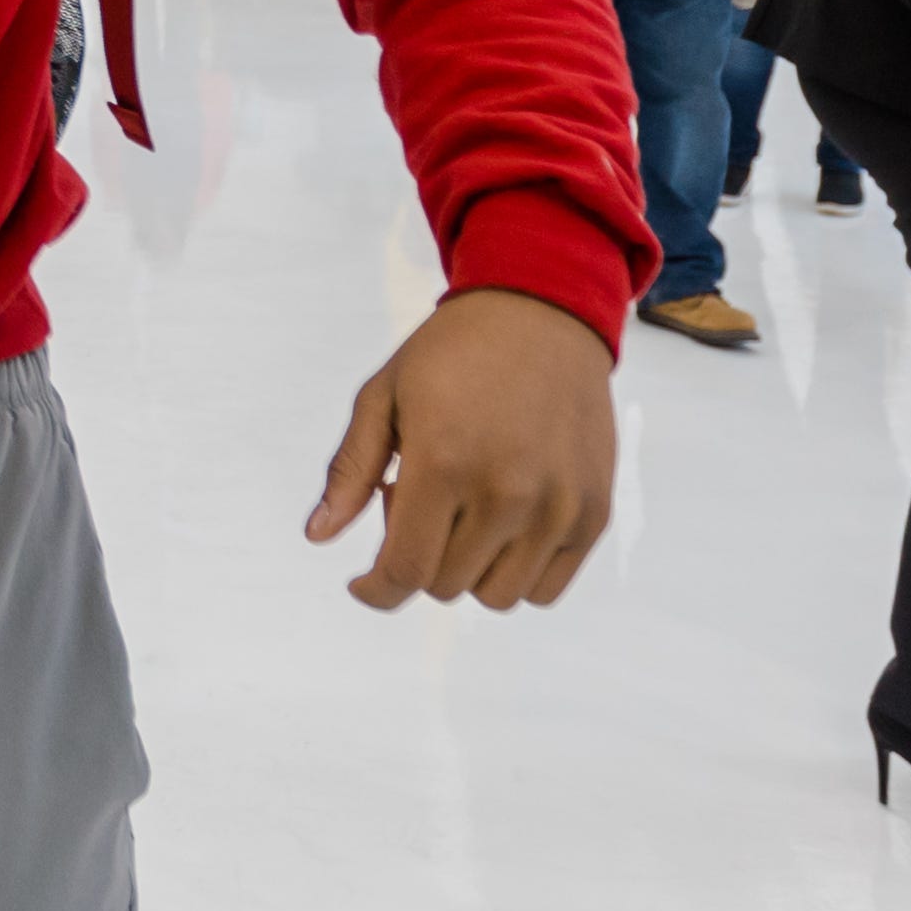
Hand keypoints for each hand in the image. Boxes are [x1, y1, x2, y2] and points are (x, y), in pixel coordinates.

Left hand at [305, 287, 615, 611]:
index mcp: (444, 463)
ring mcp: (557, 508)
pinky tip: (503, 526)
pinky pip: (545, 589)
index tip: (363, 584)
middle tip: (420, 499)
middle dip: (418, 556)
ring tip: (463, 509)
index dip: (376, 591)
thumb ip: (350, 470)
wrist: (541, 314)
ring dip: (467, 569)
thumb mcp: (383, 396)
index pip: (404, 571)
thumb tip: (317, 537)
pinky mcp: (593, 513)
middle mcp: (506, 493)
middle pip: (444, 586)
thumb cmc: (451, 354)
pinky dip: (516, 573)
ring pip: (495, 596)